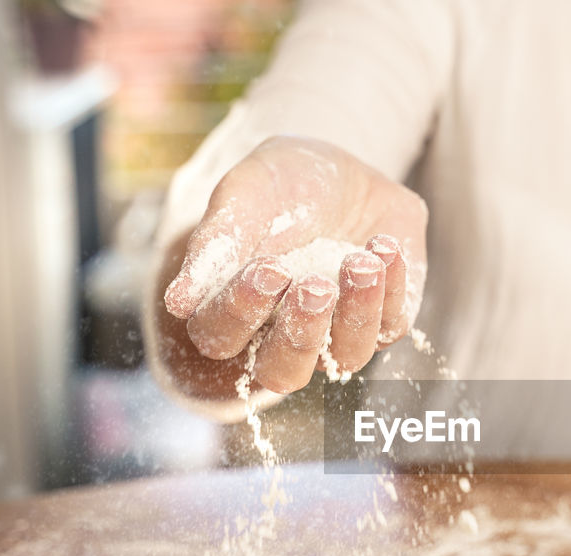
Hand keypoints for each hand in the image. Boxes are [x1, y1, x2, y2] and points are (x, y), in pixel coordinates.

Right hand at [158, 136, 426, 395]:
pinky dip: (392, 288)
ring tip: (360, 262)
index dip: (241, 312)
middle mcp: (283, 336)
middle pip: (284, 371)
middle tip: (313, 285)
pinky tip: (384, 245)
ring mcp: (337, 334)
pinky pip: (392, 324)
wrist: (341, 170)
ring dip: (356, 313)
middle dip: (301, 332)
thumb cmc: (277, 186)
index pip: (223, 337)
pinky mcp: (385, 320)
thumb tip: (178, 303)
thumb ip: (215, 246)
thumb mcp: (243, 198)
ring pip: (346, 357)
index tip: (267, 269)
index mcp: (233, 313)